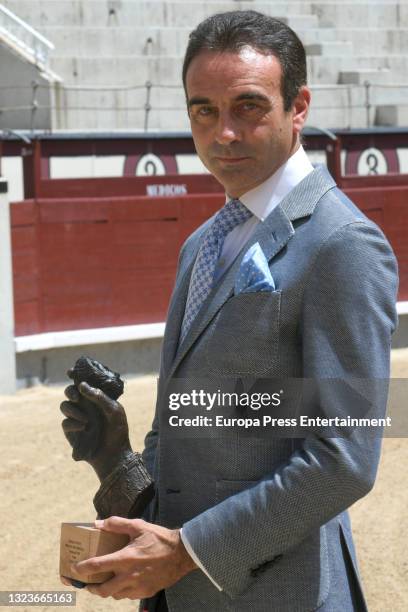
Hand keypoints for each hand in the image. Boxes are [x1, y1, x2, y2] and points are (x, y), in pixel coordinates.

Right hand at [60, 378, 131, 479]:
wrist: (114, 455)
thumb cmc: (117, 431)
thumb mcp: (114, 411)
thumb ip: (99, 396)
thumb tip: (82, 385)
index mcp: (96, 398)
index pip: (84, 383)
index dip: (76, 375)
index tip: (70, 371)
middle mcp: (85, 406)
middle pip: (70, 391)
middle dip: (70, 391)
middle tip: (77, 396)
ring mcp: (77, 417)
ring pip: (64, 405)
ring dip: (73, 409)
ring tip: (86, 419)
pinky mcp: (71, 430)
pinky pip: (65, 422)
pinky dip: (73, 423)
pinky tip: (84, 427)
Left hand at [71, 517, 196, 599]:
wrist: (182, 554)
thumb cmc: (159, 538)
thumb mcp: (138, 526)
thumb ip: (117, 524)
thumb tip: (98, 523)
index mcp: (125, 558)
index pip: (97, 566)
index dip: (82, 569)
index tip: (73, 568)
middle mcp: (129, 576)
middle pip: (102, 590)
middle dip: (91, 588)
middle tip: (87, 583)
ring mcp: (137, 587)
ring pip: (115, 595)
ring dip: (107, 590)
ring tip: (105, 582)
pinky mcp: (146, 592)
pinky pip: (128, 596)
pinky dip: (122, 591)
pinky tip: (123, 582)